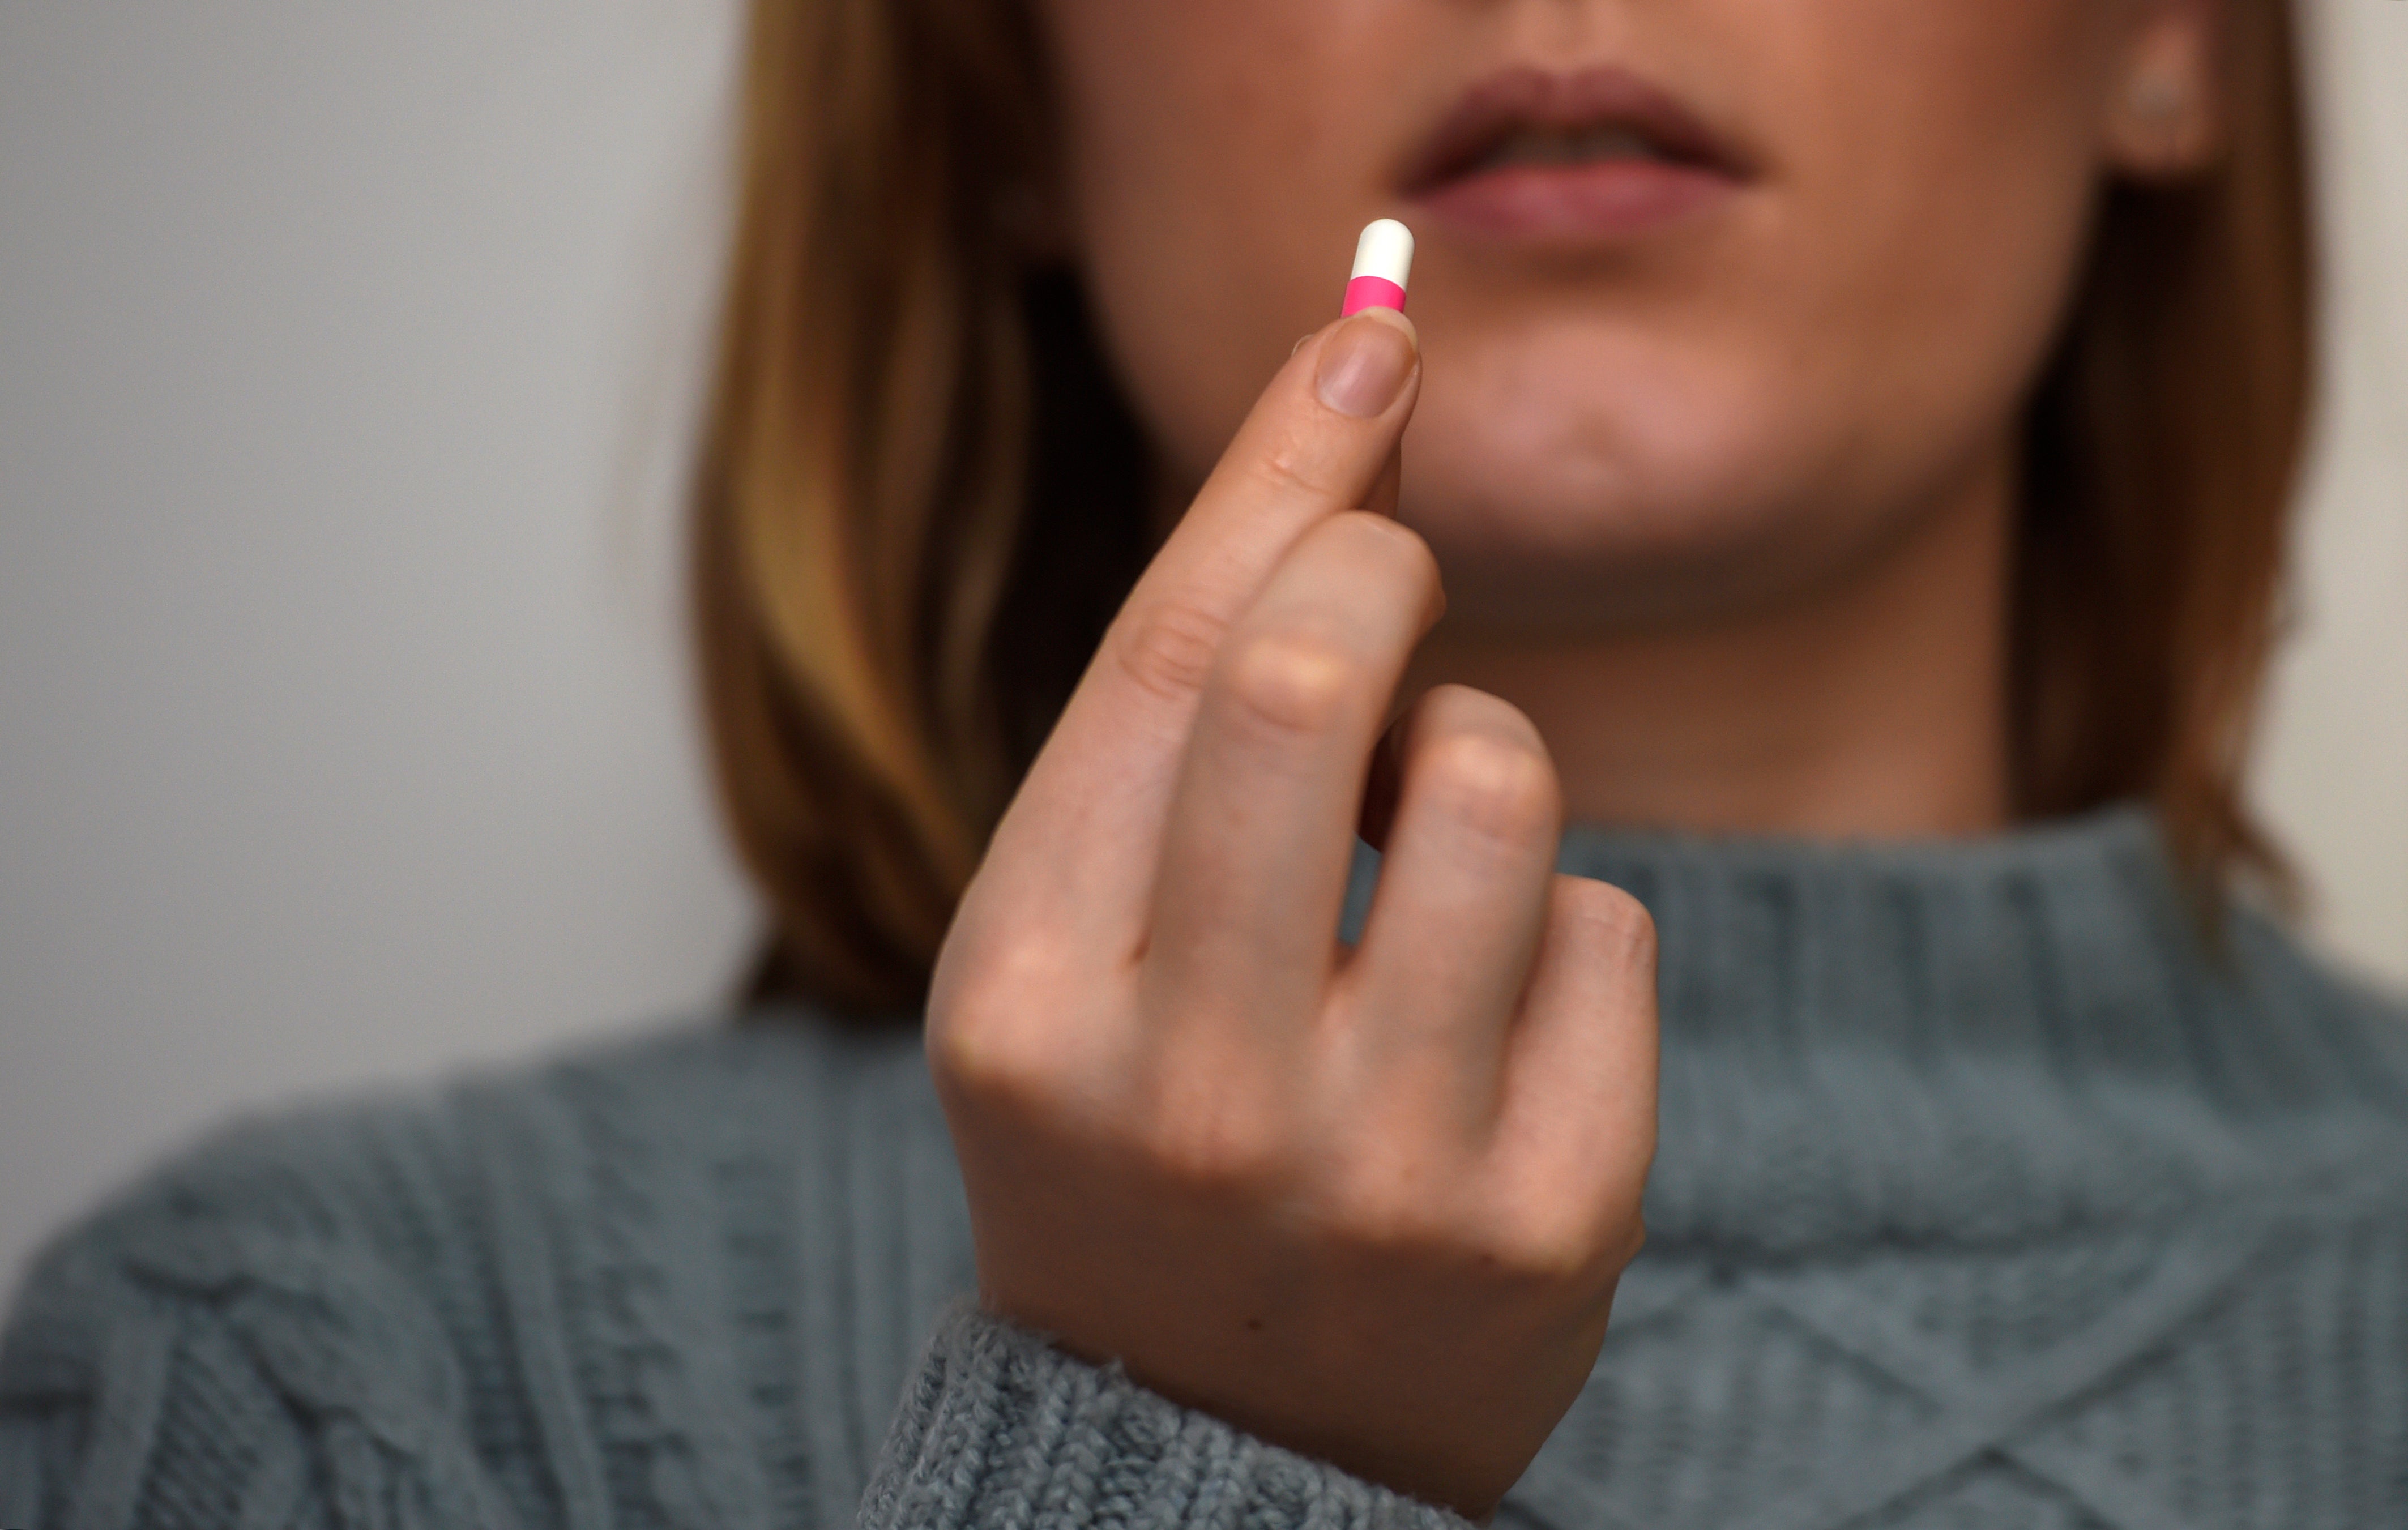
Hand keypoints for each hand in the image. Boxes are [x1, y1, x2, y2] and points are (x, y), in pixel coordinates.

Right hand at [925, 306, 1658, 1518]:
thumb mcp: (1081, 941)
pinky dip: (1555, 925)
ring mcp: (1369, 1169)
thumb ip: (1175, 710)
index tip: (1367, 348)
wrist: (1214, 1445)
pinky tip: (1488, 1022)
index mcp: (1023, 999)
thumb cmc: (1137, 1130)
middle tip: (1392, 587)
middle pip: (1310, 677)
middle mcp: (1178, 1088)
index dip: (1275, 475)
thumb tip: (1347, 406)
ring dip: (1478, 755)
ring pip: (1497, 781)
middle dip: (1381, 570)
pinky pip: (1607, 928)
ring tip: (1425, 848)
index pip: (1160, 661)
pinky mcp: (1545, 1223)